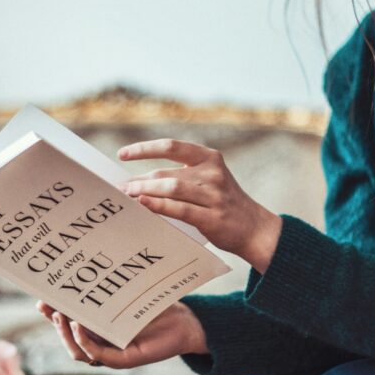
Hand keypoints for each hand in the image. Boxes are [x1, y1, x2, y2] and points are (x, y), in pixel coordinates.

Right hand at [35, 301, 208, 368]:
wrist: (184, 320)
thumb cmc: (155, 304)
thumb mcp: (126, 292)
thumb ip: (106, 284)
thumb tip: (84, 258)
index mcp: (97, 327)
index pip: (67, 322)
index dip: (51, 313)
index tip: (40, 298)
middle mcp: (100, 341)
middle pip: (67, 338)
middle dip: (54, 322)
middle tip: (46, 306)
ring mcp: (111, 352)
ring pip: (77, 352)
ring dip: (65, 334)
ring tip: (60, 316)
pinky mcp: (123, 360)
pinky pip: (98, 356)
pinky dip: (84, 343)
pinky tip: (78, 326)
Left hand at [117, 138, 281, 271]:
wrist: (254, 228)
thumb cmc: (222, 204)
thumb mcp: (208, 180)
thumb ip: (180, 176)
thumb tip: (138, 180)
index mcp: (209, 158)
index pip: (171, 146)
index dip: (144, 149)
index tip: (122, 154)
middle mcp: (212, 173)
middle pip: (166, 171)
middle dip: (140, 180)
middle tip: (120, 187)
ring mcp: (213, 195)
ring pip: (171, 187)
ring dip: (145, 191)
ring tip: (127, 196)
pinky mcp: (211, 217)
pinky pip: (179, 209)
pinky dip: (158, 206)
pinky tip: (143, 204)